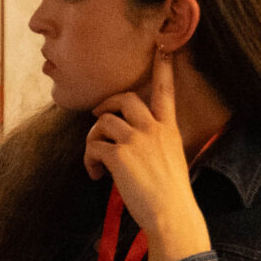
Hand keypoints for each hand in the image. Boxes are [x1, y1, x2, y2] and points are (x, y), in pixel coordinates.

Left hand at [83, 51, 210, 260]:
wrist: (171, 214)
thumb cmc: (171, 195)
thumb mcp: (172, 160)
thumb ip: (155, 145)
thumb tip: (131, 147)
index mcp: (169, 128)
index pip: (165, 90)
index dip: (162, 67)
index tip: (161, 47)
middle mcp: (153, 128)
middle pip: (124, 98)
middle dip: (106, 104)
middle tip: (98, 117)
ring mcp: (136, 140)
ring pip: (103, 123)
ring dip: (93, 139)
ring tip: (96, 160)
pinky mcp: (119, 155)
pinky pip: (93, 146)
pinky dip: (89, 160)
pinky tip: (95, 175)